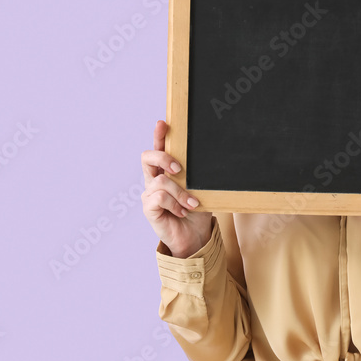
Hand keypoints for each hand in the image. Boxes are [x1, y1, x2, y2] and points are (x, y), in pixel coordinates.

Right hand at [140, 120, 213, 257]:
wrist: (195, 236)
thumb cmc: (198, 209)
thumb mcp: (202, 187)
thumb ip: (200, 174)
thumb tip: (214, 154)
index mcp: (166, 171)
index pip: (159, 148)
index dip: (158, 135)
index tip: (163, 123)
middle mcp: (154, 179)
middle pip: (147, 157)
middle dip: (163, 157)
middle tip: (179, 168)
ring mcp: (149, 193)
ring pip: (161, 182)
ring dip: (180, 192)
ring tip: (192, 203)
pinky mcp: (148, 208)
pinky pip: (160, 197)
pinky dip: (175, 203)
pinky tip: (182, 211)